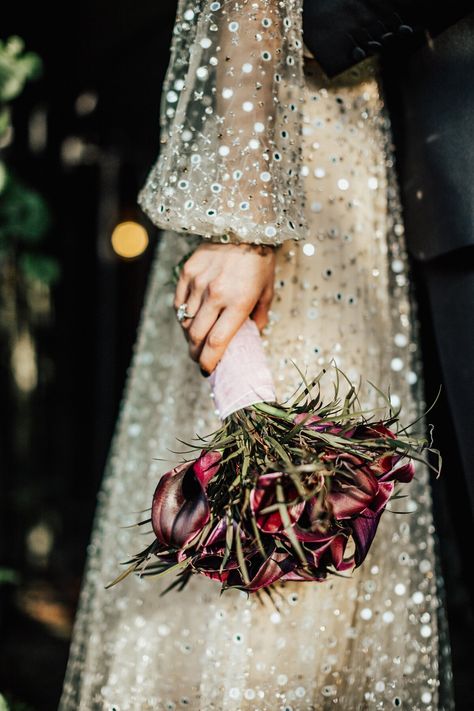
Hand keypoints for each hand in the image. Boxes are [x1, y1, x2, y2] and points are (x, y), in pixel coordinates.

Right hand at [174, 240, 276, 374]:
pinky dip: (183, 315)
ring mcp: (199, 282)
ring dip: (189, 336)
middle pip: (197, 336)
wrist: (244, 224)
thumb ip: (260, 316)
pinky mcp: (187, 272)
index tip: (208, 370)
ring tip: (195, 341)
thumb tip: (253, 335)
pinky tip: (189, 319)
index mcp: (238, 302)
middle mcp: (216, 295)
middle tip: (200, 359)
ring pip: (185, 321)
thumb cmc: (260, 260)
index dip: (209, 362)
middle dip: (197, 353)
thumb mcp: (268, 290)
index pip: (217, 343)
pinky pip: (179, 303)